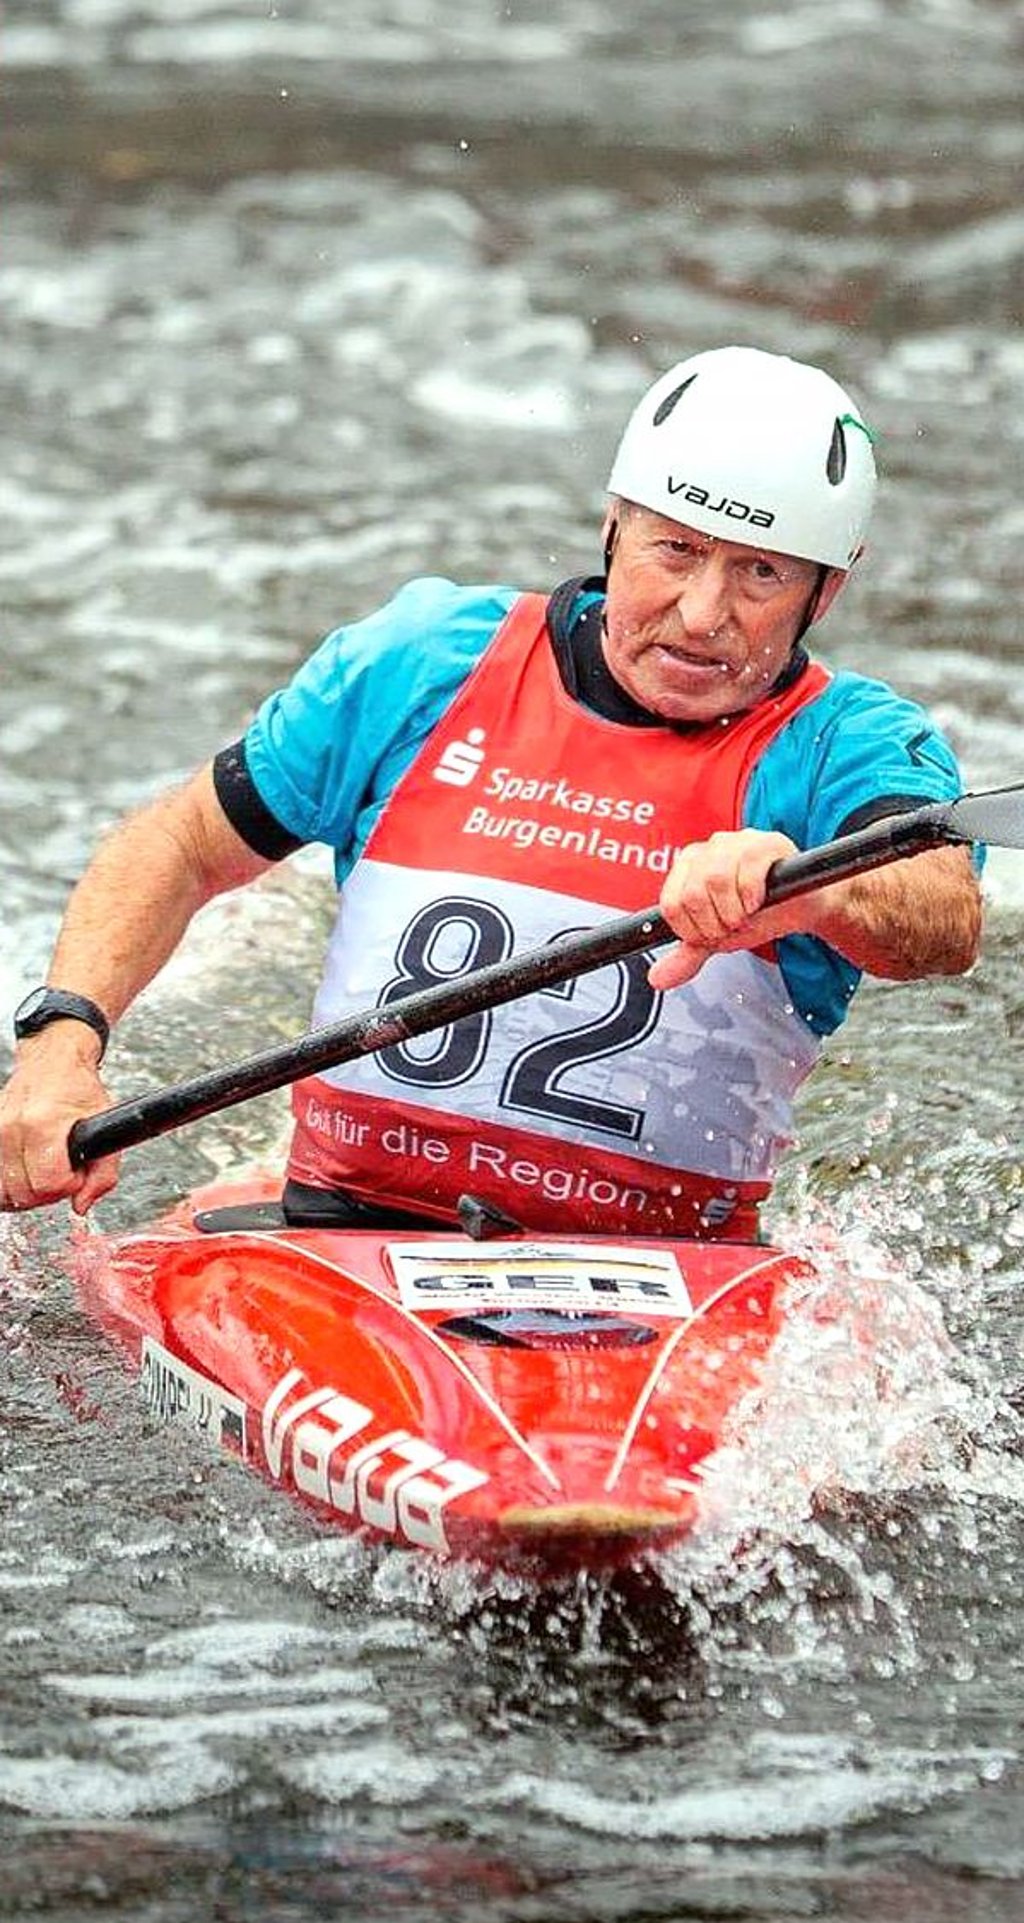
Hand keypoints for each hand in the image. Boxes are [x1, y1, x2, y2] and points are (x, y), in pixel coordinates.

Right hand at [0, 1032, 119, 1214]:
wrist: (53, 1060)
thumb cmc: (78, 1088)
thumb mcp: (103, 1125)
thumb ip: (102, 1172)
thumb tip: (82, 1205)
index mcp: (42, 1124)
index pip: (48, 1184)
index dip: (68, 1185)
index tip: (76, 1172)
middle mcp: (11, 1128)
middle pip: (24, 1193)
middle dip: (49, 1191)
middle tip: (62, 1171)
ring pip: (4, 1193)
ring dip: (27, 1191)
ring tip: (44, 1171)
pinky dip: (9, 1184)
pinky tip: (26, 1172)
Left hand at [649, 828, 803, 990]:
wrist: (800, 908)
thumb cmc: (760, 914)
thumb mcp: (719, 937)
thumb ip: (687, 956)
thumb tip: (658, 979)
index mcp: (689, 867)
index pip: (670, 904)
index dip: (692, 930)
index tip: (711, 933)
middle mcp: (709, 850)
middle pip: (692, 895)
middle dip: (715, 924)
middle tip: (733, 925)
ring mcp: (737, 841)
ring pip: (715, 880)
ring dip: (734, 912)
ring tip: (746, 914)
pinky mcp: (766, 843)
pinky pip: (747, 871)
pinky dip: (752, 896)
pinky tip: (758, 900)